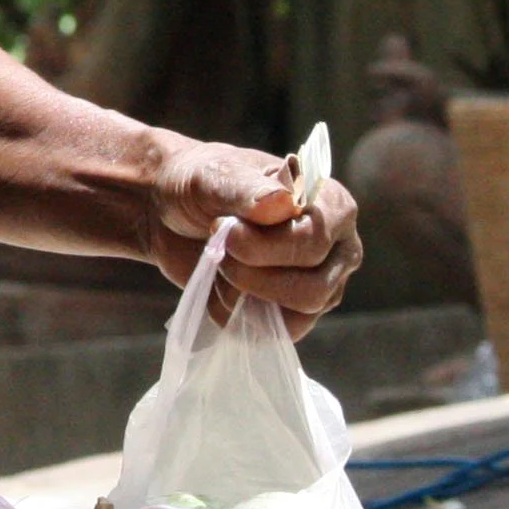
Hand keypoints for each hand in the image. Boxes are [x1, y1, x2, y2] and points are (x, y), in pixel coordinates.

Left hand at [141, 132, 362, 335]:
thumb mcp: (215, 176)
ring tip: (222, 264)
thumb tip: (283, 203)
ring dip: (245, 293)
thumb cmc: (202, 185)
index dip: (265, 246)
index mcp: (331, 202)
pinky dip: (239, 314)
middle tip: (220, 246)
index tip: (221, 227)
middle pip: (312, 288)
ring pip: (299, 314)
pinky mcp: (294, 312)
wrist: (172, 213)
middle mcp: (336, 246)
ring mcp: (320, 283)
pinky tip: (222, 285)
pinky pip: (277, 332)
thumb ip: (247, 187)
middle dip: (251, 273)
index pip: (315, 242)